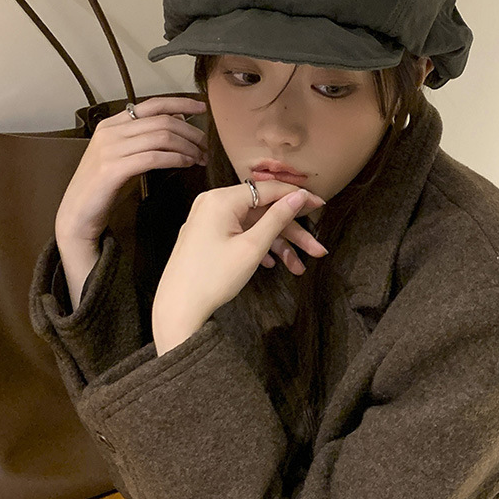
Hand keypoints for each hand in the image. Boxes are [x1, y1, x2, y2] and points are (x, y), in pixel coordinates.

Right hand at [55, 96, 208, 243]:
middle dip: (191, 132)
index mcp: (113, 124)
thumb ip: (148, 137)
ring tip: (200, 157)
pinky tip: (186, 164)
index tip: (202, 107)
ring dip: (188, 147)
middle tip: (206, 145)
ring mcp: (110, 149)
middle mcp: (111, 132)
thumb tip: (178, 119)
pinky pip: (154, 157)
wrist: (77, 213)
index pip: (153, 104)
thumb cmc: (105, 186)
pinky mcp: (112, 169)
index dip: (181, 103)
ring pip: (162, 137)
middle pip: (163, 121)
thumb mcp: (128, 155)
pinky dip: (176, 159)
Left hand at [152, 182, 326, 354]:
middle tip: (316, 248)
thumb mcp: (252, 247)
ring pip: (253, 225)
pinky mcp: (207, 236)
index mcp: (221, 200)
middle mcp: (213, 203)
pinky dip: (258, 246)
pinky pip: (239, 233)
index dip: (297, 198)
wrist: (177, 309)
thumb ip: (278, 218)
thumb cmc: (212, 278)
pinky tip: (272, 263)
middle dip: (291, 232)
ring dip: (277, 244)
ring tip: (298, 267)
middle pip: (263, 211)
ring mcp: (208, 220)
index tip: (320, 205)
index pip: (268, 190)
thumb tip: (299, 196)